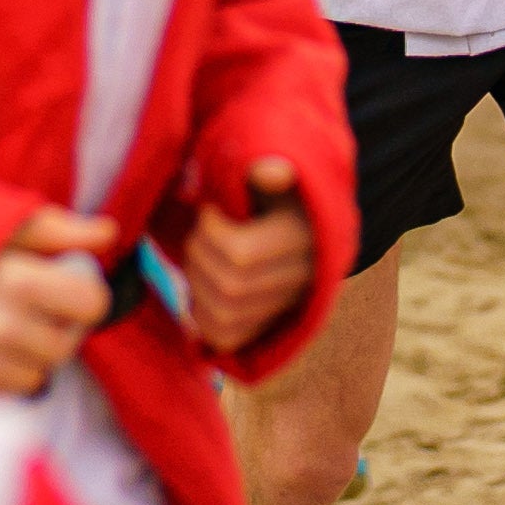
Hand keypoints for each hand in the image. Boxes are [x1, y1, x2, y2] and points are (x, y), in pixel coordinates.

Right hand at [0, 210, 114, 396]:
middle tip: (27, 310)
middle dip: (54, 329)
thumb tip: (109, 233)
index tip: (64, 291)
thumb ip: (57, 229)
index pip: (90, 304)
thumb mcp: (2, 226)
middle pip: (66, 345)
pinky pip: (4, 396)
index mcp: (12, 278)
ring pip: (37, 376)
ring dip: (25, 356)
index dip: (84, 297)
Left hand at [176, 158, 317, 356]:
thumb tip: (268, 172)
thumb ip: (273, 167)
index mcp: (304, 240)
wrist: (307, 227)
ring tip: (201, 255)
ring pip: (222, 315)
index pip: (240, 254)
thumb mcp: (284, 174)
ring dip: (196, 283)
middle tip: (201, 231)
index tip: (211, 210)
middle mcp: (299, 282)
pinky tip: (203, 285)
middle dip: (199, 254)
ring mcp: (283, 309)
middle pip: (228, 285)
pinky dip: (201, 314)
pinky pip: (223, 337)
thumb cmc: (284, 193)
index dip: (211, 230)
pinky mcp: (265, 328)